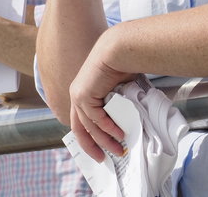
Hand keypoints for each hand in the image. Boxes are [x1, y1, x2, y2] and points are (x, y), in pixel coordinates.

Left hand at [67, 33, 134, 160]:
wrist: (119, 48)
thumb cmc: (123, 64)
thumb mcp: (120, 89)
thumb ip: (120, 105)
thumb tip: (131, 121)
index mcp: (83, 93)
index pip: (82, 121)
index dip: (90, 137)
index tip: (100, 149)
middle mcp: (77, 96)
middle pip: (80, 129)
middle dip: (91, 146)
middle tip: (103, 159)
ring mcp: (78, 96)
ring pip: (89, 127)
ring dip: (104, 141)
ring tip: (118, 150)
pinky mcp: (83, 95)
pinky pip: (96, 119)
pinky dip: (108, 128)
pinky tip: (119, 134)